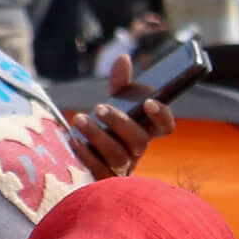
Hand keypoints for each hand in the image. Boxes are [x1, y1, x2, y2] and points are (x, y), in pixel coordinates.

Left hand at [65, 50, 174, 178]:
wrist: (85, 156)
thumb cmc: (107, 125)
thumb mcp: (115, 101)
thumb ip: (121, 80)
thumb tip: (123, 58)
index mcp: (146, 130)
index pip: (165, 127)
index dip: (161, 116)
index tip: (148, 102)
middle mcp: (137, 151)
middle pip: (139, 141)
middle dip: (120, 123)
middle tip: (99, 107)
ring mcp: (122, 168)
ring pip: (118, 156)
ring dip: (98, 136)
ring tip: (78, 119)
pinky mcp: (104, 180)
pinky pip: (99, 171)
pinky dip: (86, 154)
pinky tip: (74, 140)